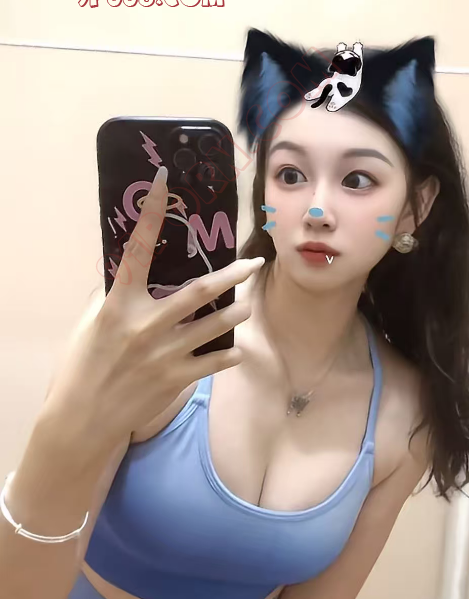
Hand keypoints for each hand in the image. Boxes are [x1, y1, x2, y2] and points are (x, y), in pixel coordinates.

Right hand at [44, 165, 263, 445]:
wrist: (84, 416)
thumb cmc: (85, 364)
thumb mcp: (92, 322)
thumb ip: (117, 296)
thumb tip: (136, 272)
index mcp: (119, 303)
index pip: (136, 249)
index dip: (150, 213)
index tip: (164, 182)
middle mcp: (146, 324)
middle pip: (200, 291)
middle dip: (234, 274)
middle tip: (255, 263)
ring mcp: (165, 353)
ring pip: (216, 325)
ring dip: (238, 311)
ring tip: (248, 302)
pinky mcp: (177, 379)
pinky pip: (215, 361)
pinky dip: (230, 352)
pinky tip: (237, 348)